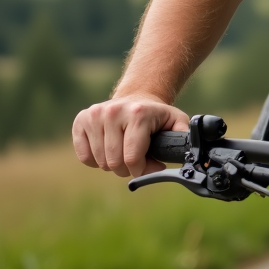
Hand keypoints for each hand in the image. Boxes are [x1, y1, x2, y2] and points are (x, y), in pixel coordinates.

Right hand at [72, 95, 189, 177]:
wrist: (136, 98)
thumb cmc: (157, 116)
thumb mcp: (176, 122)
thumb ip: (183, 137)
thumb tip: (188, 154)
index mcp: (137, 114)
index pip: (132, 158)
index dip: (142, 170)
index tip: (150, 166)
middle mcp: (113, 112)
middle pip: (114, 162)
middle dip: (128, 168)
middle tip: (137, 159)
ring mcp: (94, 115)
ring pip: (99, 161)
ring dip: (113, 164)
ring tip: (124, 151)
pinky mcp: (81, 120)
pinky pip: (84, 157)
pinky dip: (96, 160)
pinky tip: (108, 148)